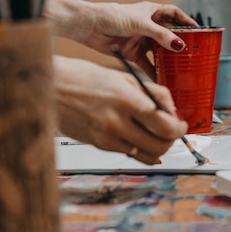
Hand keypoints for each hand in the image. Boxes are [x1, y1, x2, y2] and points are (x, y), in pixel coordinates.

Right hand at [53, 55, 187, 164]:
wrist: (49, 87)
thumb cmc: (83, 77)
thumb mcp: (124, 77)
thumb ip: (153, 93)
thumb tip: (172, 109)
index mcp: (128, 101)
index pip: (166, 126)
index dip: (179, 128)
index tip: (181, 124)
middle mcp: (118, 123)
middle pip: (160, 145)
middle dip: (172, 139)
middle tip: (172, 130)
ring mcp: (108, 137)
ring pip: (148, 155)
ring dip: (158, 147)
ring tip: (157, 135)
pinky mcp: (99, 145)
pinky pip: (130, 154)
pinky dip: (141, 150)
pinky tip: (141, 142)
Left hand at [84, 1, 197, 79]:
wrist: (90, 27)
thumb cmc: (113, 16)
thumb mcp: (141, 24)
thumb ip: (161, 35)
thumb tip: (180, 45)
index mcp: (152, 12)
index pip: (174, 14)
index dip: (187, 21)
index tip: (199, 31)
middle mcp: (148, 26)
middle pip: (170, 35)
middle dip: (181, 44)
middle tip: (194, 54)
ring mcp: (141, 40)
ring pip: (160, 52)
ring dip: (169, 60)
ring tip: (182, 70)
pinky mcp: (133, 53)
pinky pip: (148, 64)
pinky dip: (155, 72)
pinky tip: (163, 79)